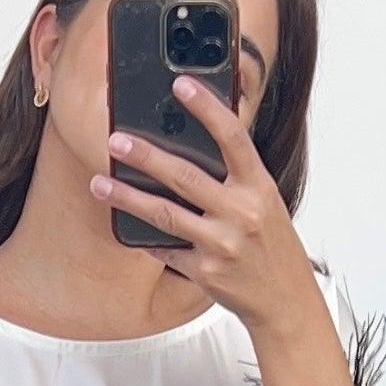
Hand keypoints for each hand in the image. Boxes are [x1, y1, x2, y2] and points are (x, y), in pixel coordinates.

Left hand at [91, 75, 325, 344]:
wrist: (287, 299)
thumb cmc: (273, 246)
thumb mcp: (265, 203)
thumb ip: (235, 177)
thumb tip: (190, 147)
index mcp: (259, 187)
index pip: (233, 138)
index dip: (207, 108)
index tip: (181, 85)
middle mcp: (242, 213)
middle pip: (185, 176)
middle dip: (146, 156)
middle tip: (115, 140)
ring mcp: (222, 244)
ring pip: (165, 214)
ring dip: (127, 197)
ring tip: (99, 184)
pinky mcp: (205, 271)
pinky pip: (166, 249)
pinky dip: (146, 237)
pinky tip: (126, 225)